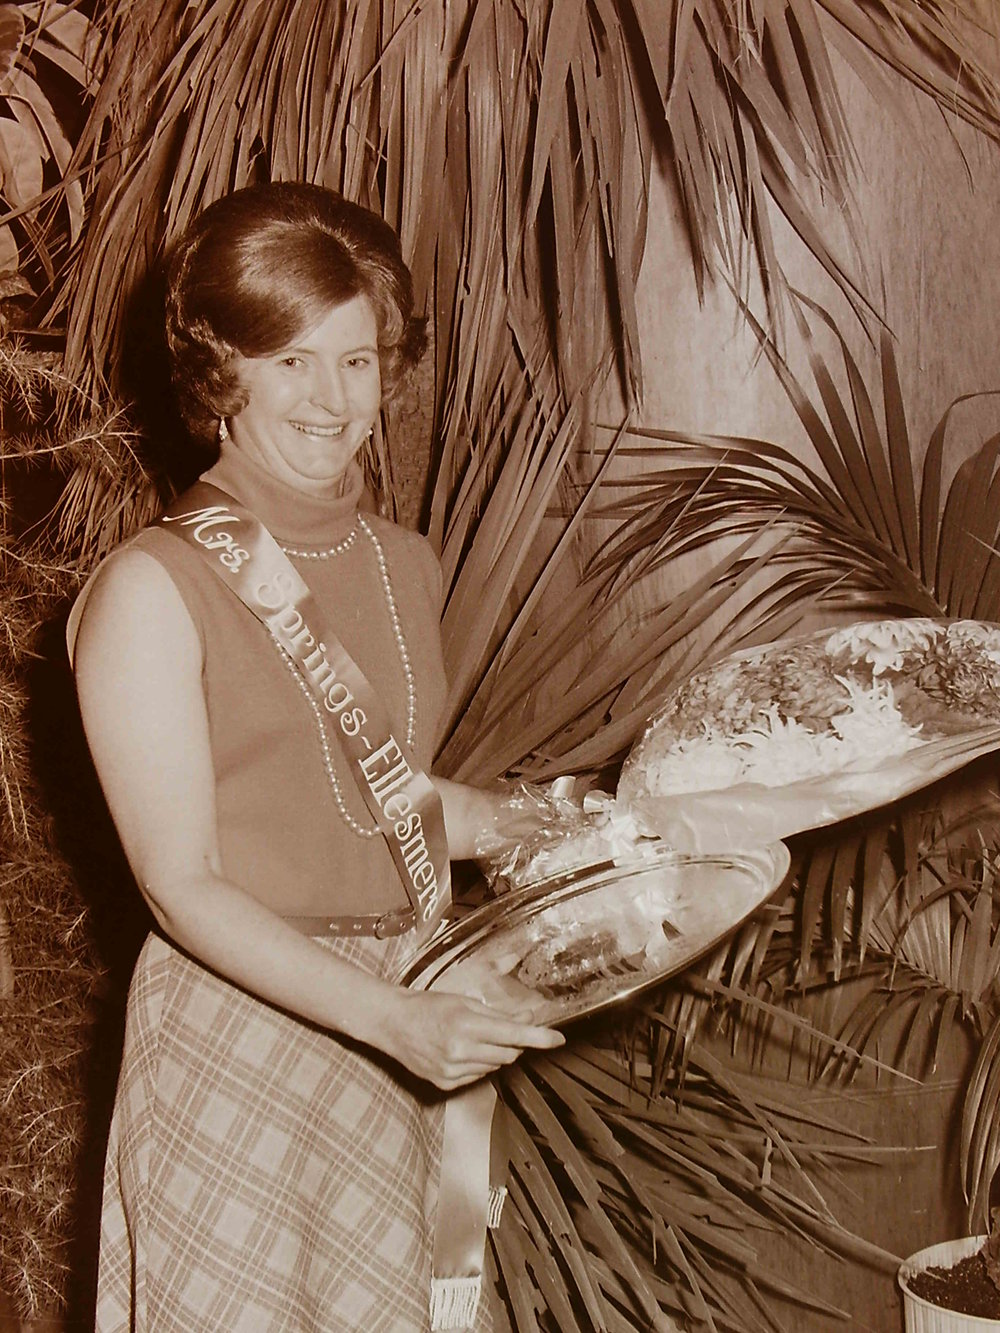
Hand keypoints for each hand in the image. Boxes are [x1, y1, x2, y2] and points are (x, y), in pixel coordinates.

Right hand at [377, 987, 564, 1090]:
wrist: (394, 1023)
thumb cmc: (430, 1006)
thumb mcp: (465, 1001)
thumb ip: (498, 1014)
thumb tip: (528, 1020)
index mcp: (467, 1025)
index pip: (514, 1035)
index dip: (540, 1038)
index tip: (558, 1039)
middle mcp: (460, 1051)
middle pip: (509, 1054)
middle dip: (514, 1042)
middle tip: (504, 1029)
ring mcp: (452, 1071)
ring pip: (495, 1066)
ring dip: (495, 1053)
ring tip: (474, 1038)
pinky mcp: (445, 1083)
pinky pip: (477, 1076)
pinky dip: (478, 1064)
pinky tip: (462, 1051)